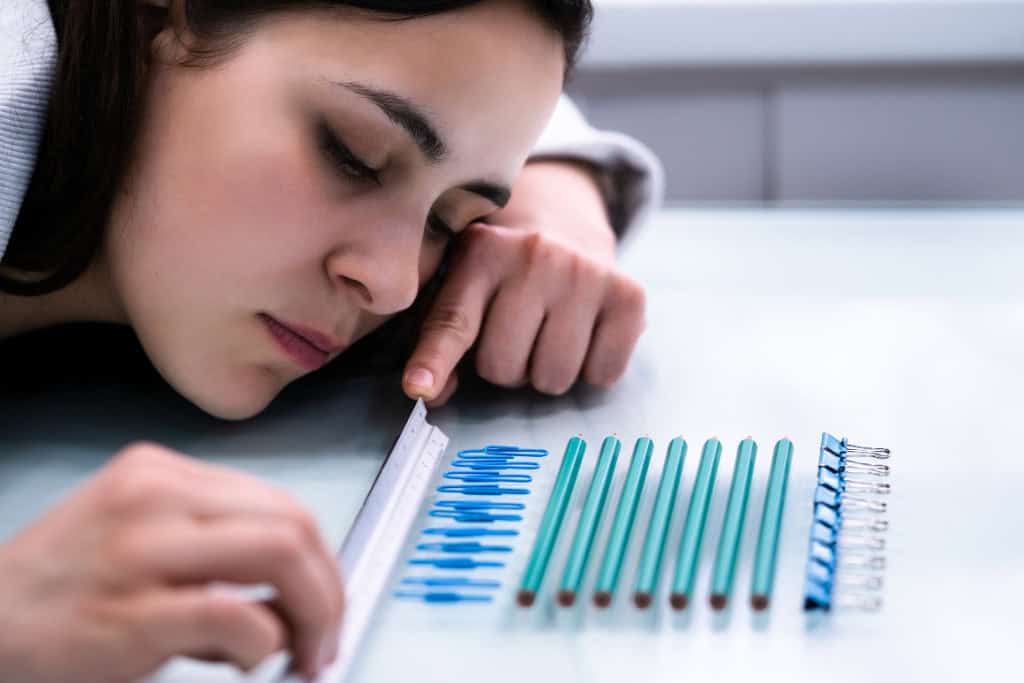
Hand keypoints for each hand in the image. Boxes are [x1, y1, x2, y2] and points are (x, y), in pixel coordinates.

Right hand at [0, 443, 343, 682]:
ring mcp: (143, 548)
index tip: (326, 597)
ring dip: (314, 609)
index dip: (320, 557)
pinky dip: (264, 640)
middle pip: (292, 520)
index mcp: (161, 473)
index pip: (278, 501)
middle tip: (326, 636)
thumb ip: (213, 546)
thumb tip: (294, 590)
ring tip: (303, 652)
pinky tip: (250, 658)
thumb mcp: (139, 537)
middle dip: (328, 586)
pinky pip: (236, 612)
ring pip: (279, 550)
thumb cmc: (63, 588)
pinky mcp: (132, 612)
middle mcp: (157, 496)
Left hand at [403, 160, 645, 405]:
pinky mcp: (628, 295)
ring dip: (546, 372)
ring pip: (552, 378)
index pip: (455, 321)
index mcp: (482, 252)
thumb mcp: (462, 290)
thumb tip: (430, 391)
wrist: (566, 227)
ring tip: (548, 334)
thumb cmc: (502, 276)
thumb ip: (439, 339)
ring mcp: (585, 274)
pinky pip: (602, 375)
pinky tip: (585, 334)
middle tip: (517, 334)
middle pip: (503, 367)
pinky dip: (592, 369)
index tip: (417, 386)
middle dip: (505, 367)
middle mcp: (535, 256)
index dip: (435, 360)